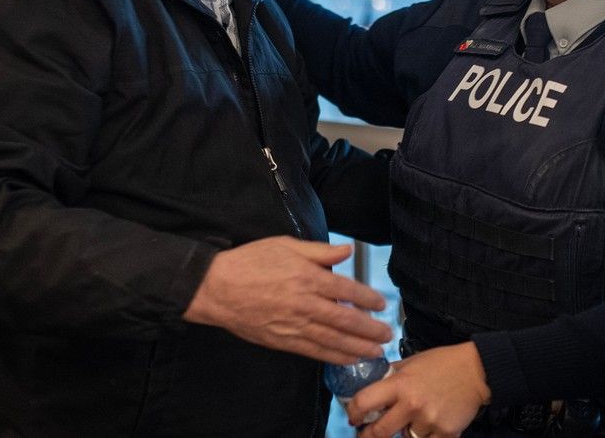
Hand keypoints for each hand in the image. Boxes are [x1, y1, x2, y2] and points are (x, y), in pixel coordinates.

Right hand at [182, 236, 391, 362]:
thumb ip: (319, 251)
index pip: (347, 290)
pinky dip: (334, 357)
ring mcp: (294, 325)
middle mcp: (305, 304)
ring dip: (358, 348)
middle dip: (370, 329)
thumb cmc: (250, 261)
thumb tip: (346, 250)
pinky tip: (349, 359)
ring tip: (377, 352)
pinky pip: (314, 351)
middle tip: (388, 334)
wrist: (217, 288)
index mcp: (308, 277)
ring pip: (334, 340)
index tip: (381, 304)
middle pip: (346, 320)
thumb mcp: (286, 245)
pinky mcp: (283, 341)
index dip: (367, 299)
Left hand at [348, 342, 491, 437]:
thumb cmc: (441, 363)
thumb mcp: (411, 362)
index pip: (365, 402)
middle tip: (366, 434)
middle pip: (379, 432)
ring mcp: (429, 422)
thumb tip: (370, 383)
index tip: (353, 417)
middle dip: (368, 436)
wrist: (476, 371)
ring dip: (404, 433)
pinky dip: (425, 436)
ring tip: (412, 420)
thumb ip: (391, 374)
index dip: (353, 413)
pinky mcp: (446, 434)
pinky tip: (430, 424)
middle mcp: (412, 405)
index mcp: (400, 384)